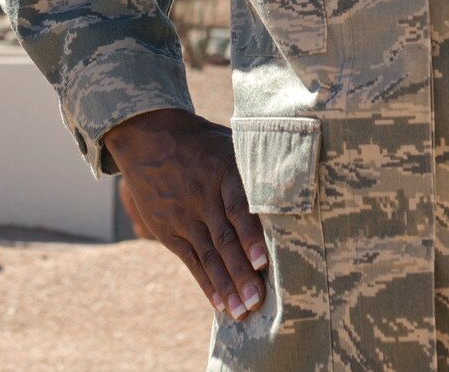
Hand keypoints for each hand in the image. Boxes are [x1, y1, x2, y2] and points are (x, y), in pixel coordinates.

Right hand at [105, 108, 268, 319]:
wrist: (148, 136)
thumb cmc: (203, 143)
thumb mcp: (229, 143)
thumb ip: (256, 167)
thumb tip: (301, 182)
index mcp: (222, 171)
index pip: (238, 207)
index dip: (250, 236)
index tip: (263, 261)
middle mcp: (202, 196)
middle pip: (224, 239)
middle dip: (242, 273)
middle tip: (258, 301)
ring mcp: (183, 215)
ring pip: (208, 256)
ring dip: (227, 286)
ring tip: (242, 312)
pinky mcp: (168, 230)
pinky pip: (191, 261)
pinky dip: (207, 284)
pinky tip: (221, 304)